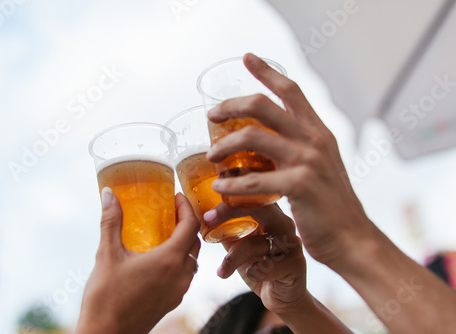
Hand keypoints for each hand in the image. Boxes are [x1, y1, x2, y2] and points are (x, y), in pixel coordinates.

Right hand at [76, 188, 199, 333]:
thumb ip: (111, 221)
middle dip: (186, 222)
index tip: (176, 196)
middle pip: (195, 241)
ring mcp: (179, 290)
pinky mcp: (173, 300)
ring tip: (166, 230)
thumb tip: (109, 194)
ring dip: (185, 241)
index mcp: (169, 260)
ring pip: (192, 258)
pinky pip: (185, 273)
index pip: (190, 225)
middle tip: (171, 210)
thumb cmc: (105, 298)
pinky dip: (180, 259)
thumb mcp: (107, 255)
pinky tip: (160, 256)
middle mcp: (180, 275)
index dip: (186, 207)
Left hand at [205, 203, 306, 314]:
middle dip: (229, 210)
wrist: (283, 296)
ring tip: (222, 270)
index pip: (253, 195)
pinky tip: (253, 275)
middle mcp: (284, 224)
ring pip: (256, 242)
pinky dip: (253, 272)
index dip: (232, 192)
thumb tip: (202, 217)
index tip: (210, 197)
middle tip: (209, 218)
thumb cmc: (261, 266)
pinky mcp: (296, 263)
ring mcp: (292, 242)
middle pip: (259, 207)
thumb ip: (226, 231)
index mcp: (271, 215)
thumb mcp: (239, 245)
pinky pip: (267, 265)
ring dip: (234, 256)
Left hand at [206, 53, 375, 268]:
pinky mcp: (300, 185)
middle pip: (262, 105)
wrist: (353, 240)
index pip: (290, 91)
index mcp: (318, 132)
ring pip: (252, 137)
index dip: (267, 71)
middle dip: (230, 106)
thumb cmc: (330, 207)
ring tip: (212, 158)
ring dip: (224, 146)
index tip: (247, 58)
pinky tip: (221, 189)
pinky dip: (232, 185)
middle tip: (212, 116)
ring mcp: (308, 160)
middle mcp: (313, 139)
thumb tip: (266, 143)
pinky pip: (254, 180)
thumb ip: (298, 150)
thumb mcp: (320, 168)